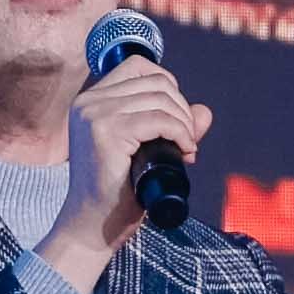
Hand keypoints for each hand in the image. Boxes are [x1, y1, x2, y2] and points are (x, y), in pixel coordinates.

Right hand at [36, 57, 210, 291]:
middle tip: (187, 142)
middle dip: (182, 109)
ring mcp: (95, 115)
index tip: (176, 119)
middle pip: (155, 81)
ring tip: (186, 150)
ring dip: (184, 124)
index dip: (168, 86)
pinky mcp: (106, 133)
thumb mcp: (146, 151)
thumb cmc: (117, 192)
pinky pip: (159, 120)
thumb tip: (204, 111)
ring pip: (160, 98)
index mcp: (91, 100)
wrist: (92, 228)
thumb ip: (172, 127)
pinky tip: (185, 152)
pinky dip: (180, 133)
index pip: (138, 65)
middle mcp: (89, 102)